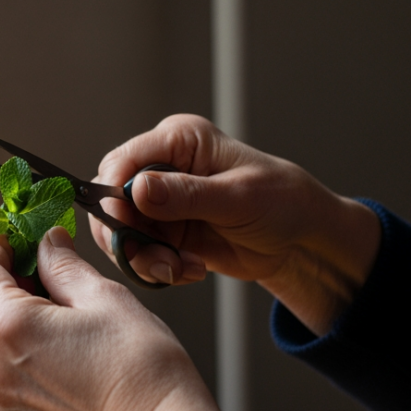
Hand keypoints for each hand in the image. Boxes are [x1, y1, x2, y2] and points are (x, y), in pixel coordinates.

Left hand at [0, 227, 235, 410]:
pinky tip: (52, 347)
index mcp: (8, 326)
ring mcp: (0, 397)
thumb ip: (63, 265)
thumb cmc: (140, 367)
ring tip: (47, 312)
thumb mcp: (104, 296)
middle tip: (29, 274)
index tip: (18, 243)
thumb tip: (47, 243)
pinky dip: (8, 351)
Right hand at [93, 114, 380, 334]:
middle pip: (112, 200)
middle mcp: (161, 168)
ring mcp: (159, 202)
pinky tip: (191, 270)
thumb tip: (136, 189)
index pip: (122, 162)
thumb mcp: (238, 197)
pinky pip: (140, 254)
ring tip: (183, 269)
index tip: (125, 228)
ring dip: (147, 259)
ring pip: (122, 233)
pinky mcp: (163, 232)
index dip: (114, 196)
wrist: (299, 238)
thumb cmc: (281, 201)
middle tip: (161, 261)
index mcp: (178, 141)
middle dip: (129, 237)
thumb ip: (186, 195)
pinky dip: (159, 269)